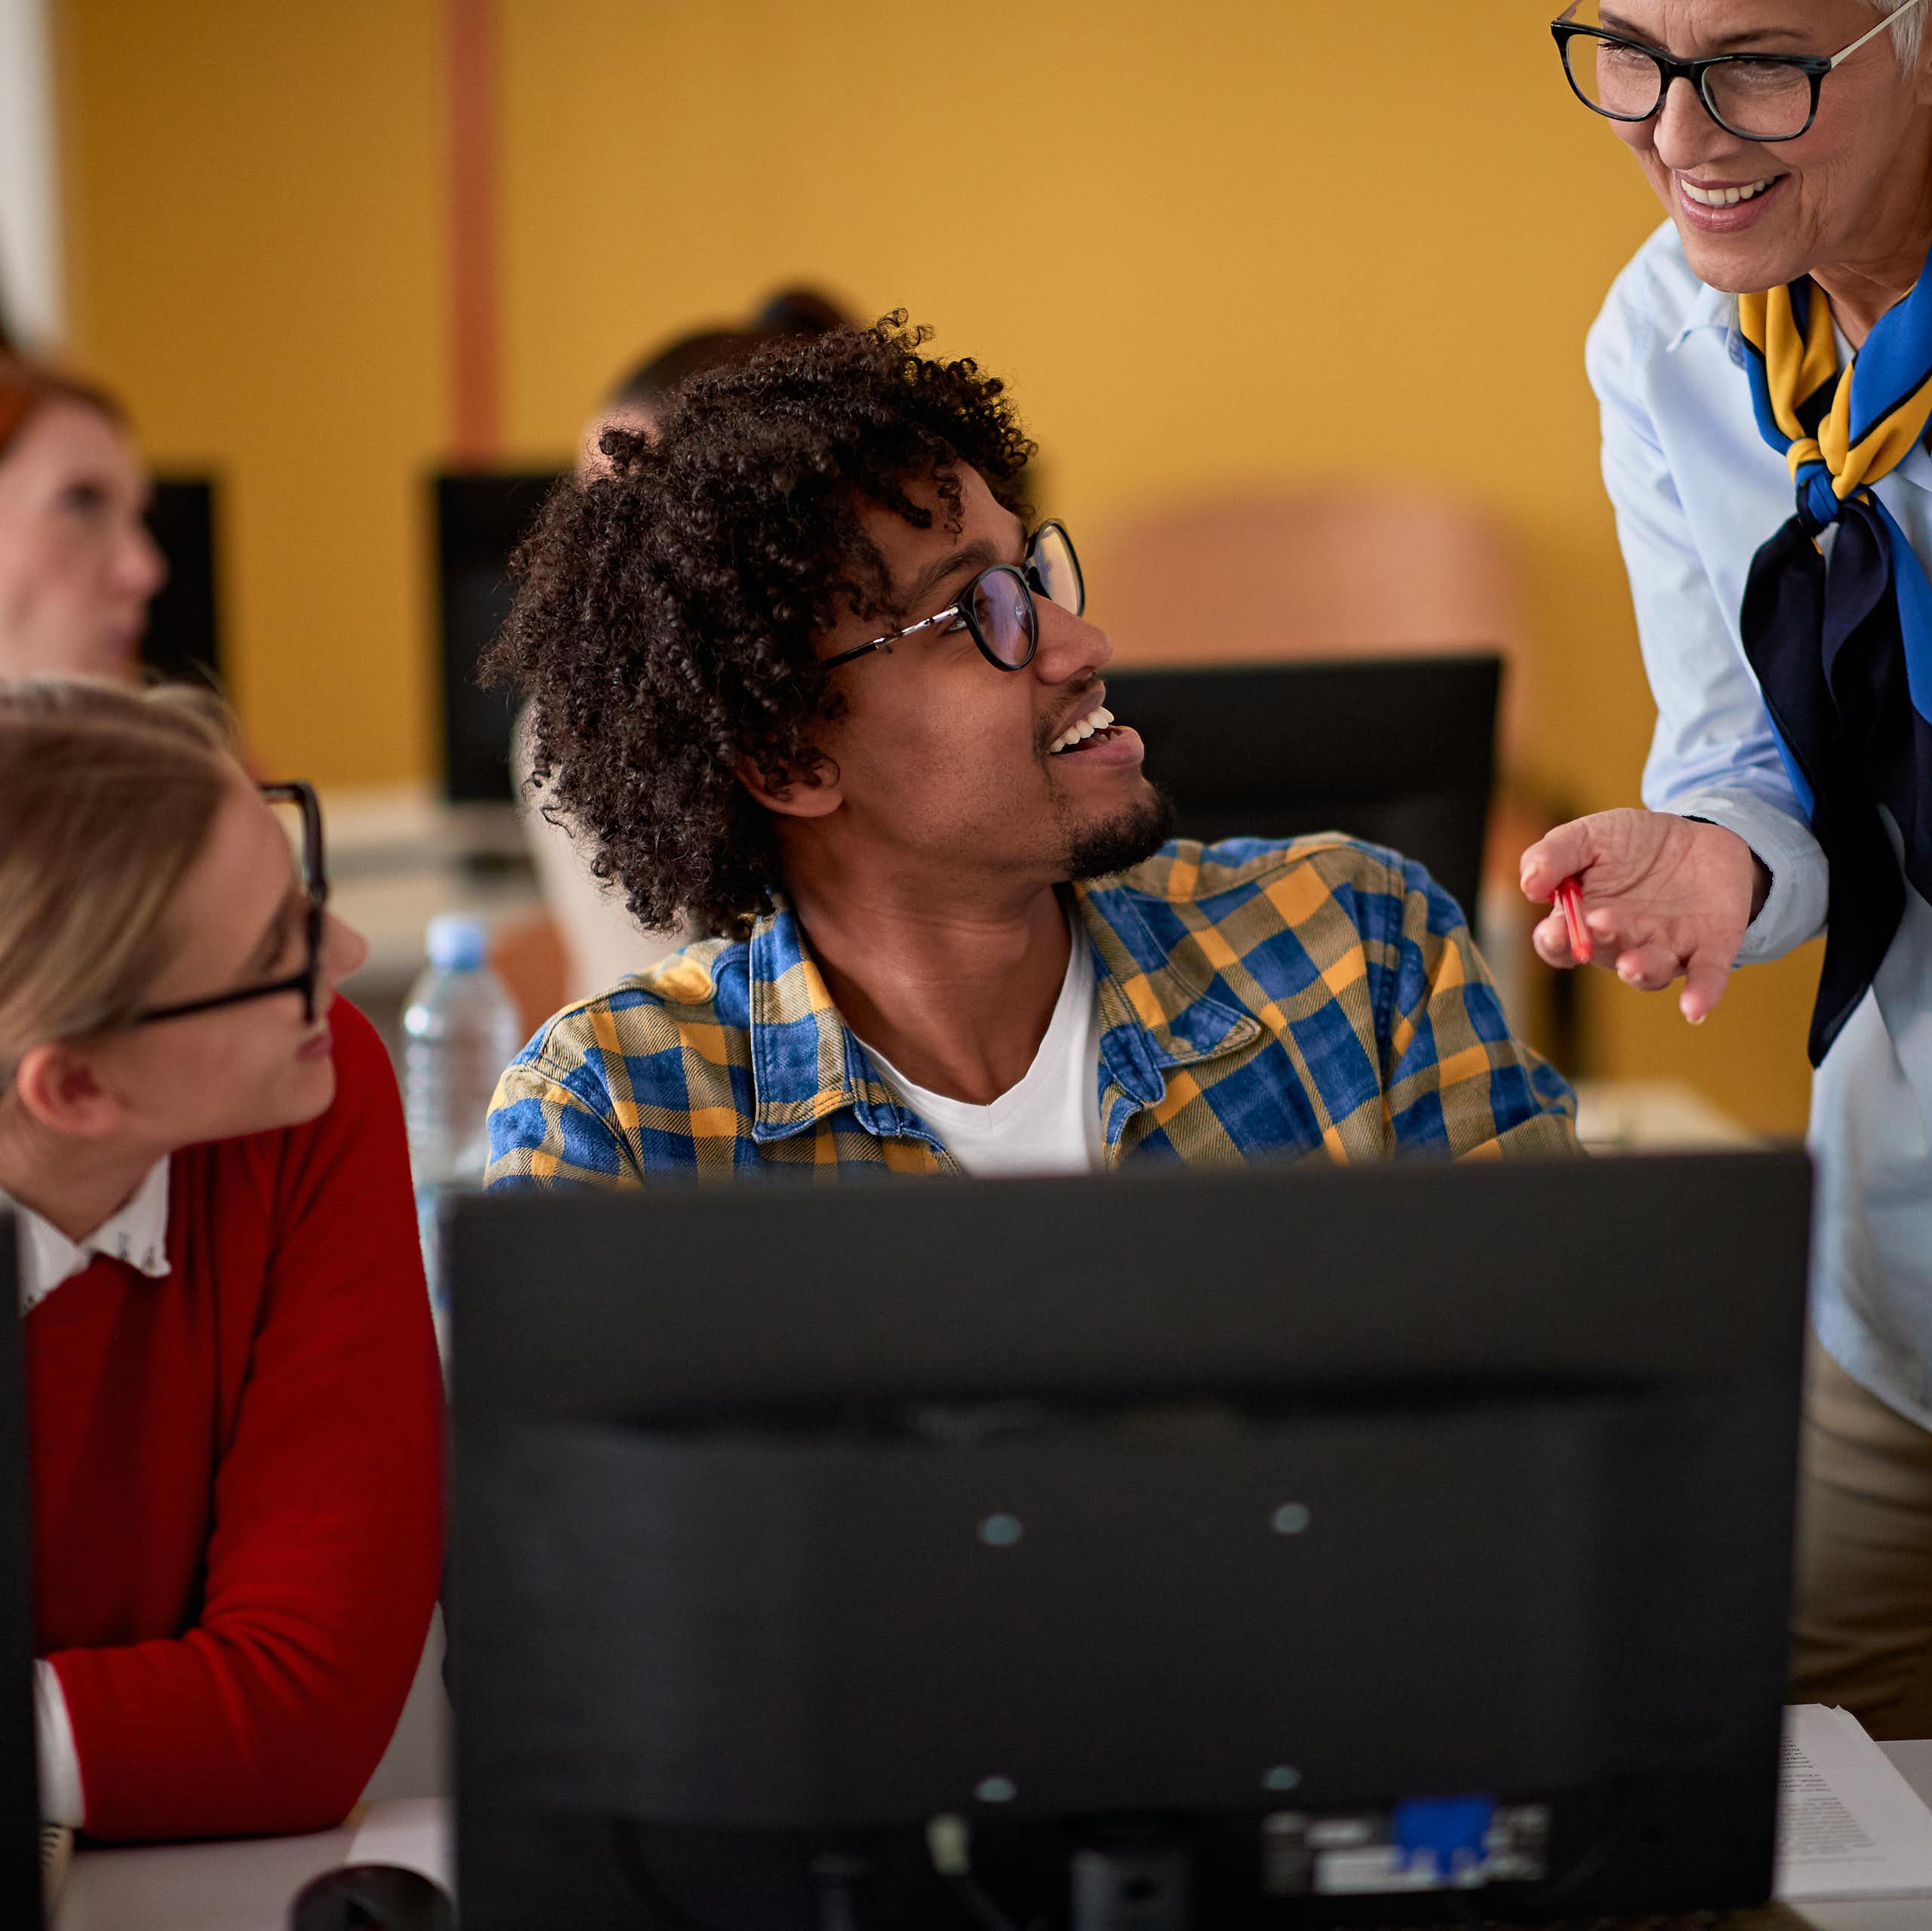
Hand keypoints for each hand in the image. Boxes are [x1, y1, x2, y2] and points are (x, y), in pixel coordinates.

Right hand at [1519, 809, 1767, 1024]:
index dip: (1555, 942)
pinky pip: (1706, 976)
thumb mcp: (1589, 837)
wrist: (1701, 838)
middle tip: (1597, 925)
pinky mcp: (1710, 948)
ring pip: (1651, 972)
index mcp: (1585, 919)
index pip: (1559, 944)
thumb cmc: (1634, 844)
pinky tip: (1694, 1008)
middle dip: (1599, 944)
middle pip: (1605, 956)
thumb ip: (1554, 854)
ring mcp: (1665, 948)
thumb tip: (1529, 884)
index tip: (1553, 931)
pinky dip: (1701, 993)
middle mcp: (1622, 942)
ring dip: (1641, 970)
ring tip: (1632, 964)